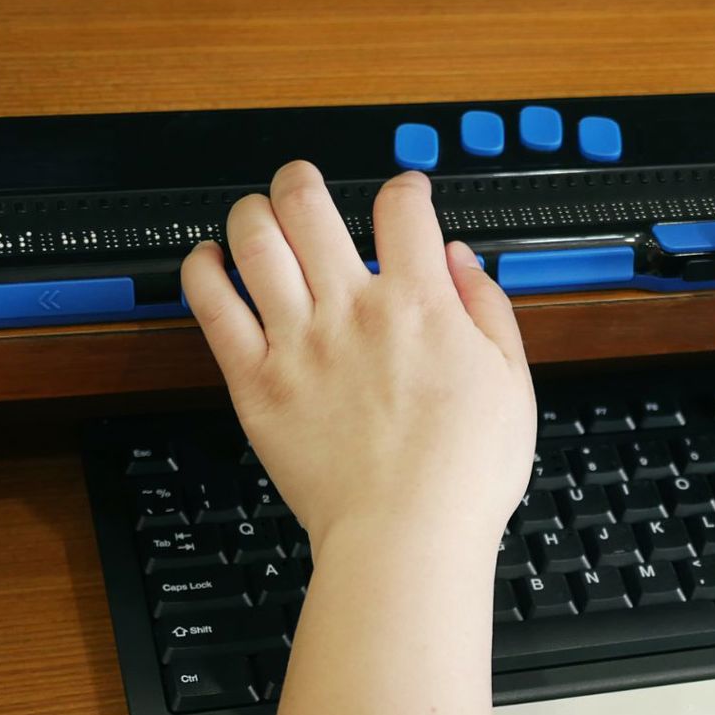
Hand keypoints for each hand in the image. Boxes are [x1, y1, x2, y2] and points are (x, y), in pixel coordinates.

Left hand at [181, 161, 535, 546]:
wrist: (406, 535)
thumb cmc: (462, 473)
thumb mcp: (512, 381)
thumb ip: (487, 308)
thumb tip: (462, 260)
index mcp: (420, 304)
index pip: (402, 208)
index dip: (405, 186)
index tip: (406, 193)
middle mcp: (351, 309)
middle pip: (308, 204)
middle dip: (303, 179)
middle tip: (304, 183)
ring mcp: (297, 342)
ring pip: (254, 241)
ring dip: (251, 212)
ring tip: (257, 214)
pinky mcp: (255, 382)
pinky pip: (212, 307)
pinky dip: (203, 271)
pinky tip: (208, 262)